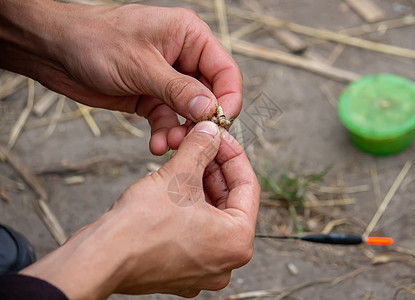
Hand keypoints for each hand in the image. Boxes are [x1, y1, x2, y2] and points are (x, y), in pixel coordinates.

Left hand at [0, 1, 241, 154]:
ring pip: (188, 112)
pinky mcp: (150, 96)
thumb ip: (179, 90)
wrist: (54, 51)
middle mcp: (183, 57)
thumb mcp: (141, 66)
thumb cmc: (95, 41)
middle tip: (193, 141)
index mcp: (189, 36)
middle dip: (202, 120)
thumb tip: (212, 111)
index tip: (221, 125)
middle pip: (210, 94)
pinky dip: (164, 132)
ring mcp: (167, 79)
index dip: (228, 99)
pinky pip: (167, 118)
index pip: (225, 71)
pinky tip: (156, 145)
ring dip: (181, 131)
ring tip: (169, 144)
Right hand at [20, 121, 259, 298]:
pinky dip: (190, 207)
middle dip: (215, 168)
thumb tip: (212, 130)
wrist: (100, 259)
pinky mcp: (184, 271)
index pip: (248, 186)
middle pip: (230, 201)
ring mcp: (205, 269)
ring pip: (212, 215)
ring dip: (201, 185)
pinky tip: (176, 186)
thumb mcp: (178, 175)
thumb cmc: (140, 225)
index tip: (219, 136)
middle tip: (202, 144)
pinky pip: (197, 231)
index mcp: (237, 242)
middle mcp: (227, 261)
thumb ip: (201, 147)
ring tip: (187, 160)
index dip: (233, 154)